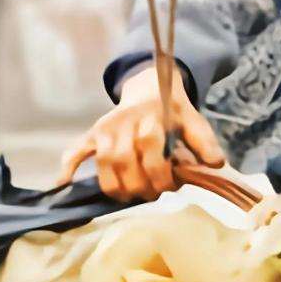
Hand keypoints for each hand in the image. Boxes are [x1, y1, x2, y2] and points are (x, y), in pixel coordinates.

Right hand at [57, 65, 224, 199]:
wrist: (150, 86)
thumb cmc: (172, 111)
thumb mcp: (194, 121)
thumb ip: (204, 141)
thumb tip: (215, 164)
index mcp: (151, 121)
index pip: (151, 155)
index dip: (161, 177)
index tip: (171, 187)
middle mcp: (124, 125)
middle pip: (125, 164)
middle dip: (141, 186)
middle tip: (153, 192)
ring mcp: (104, 130)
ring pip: (103, 165)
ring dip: (116, 187)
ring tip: (130, 195)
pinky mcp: (91, 134)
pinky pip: (74, 150)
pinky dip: (68, 167)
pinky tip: (64, 185)